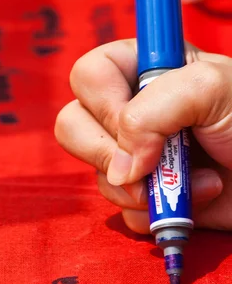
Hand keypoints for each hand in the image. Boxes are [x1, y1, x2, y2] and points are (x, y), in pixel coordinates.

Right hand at [54, 39, 231, 283]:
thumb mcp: (211, 88)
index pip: (90, 74)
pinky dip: (154, 213)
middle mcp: (132, 109)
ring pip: (97, 173)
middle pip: (72, 125)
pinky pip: (122, 210)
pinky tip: (193, 201)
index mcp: (145, 70)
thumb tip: (121, 167)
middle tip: (145, 167)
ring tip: (191, 183)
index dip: (103, 103)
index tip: (136, 128)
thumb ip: (153, 110)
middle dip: (105, 153)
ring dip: (140, 188)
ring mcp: (137, 155)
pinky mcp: (147, 193)